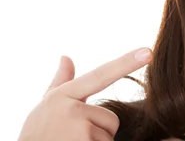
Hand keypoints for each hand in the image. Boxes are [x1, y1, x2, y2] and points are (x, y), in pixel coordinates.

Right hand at [17, 47, 151, 140]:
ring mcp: (78, 130)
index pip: (100, 75)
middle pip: (110, 119)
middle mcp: (71, 110)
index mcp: (62, 96)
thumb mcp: (45, 108)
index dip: (126, 63)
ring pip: (108, 136)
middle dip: (97, 131)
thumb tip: (66, 57)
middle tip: (71, 139)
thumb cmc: (37, 137)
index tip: (148, 51)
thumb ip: (60, 83)